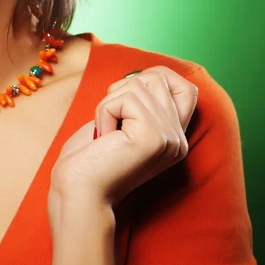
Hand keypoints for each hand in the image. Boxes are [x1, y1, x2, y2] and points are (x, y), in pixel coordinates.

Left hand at [50, 66, 198, 208]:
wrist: (78, 190)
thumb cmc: (90, 156)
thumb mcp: (122, 122)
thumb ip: (140, 101)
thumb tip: (146, 73)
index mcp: (174, 137)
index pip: (187, 87)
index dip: (158, 76)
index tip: (127, 92)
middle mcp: (178, 140)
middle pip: (157, 78)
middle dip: (121, 90)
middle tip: (111, 122)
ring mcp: (169, 139)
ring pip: (136, 84)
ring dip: (108, 104)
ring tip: (107, 134)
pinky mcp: (153, 137)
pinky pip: (123, 98)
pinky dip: (104, 112)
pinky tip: (105, 138)